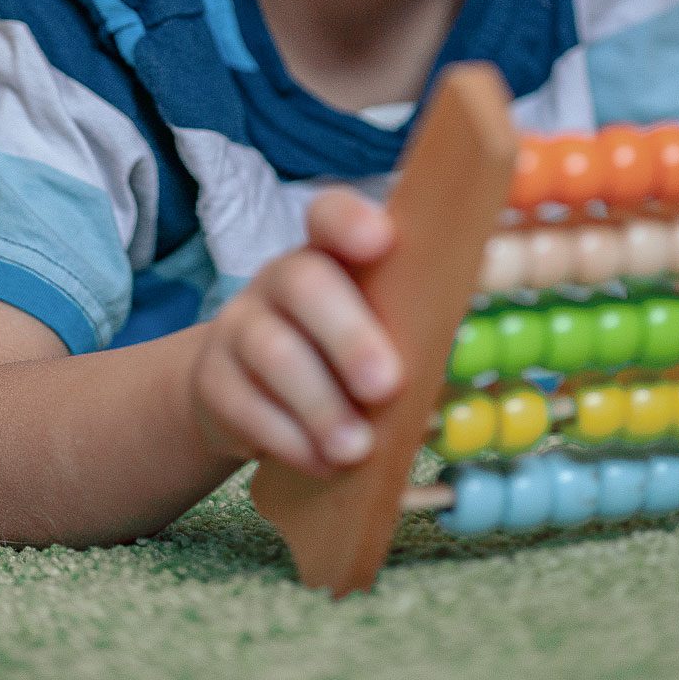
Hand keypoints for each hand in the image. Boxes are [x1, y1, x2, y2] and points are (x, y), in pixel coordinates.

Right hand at [188, 188, 400, 477]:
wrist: (242, 396)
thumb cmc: (336, 359)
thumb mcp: (375, 335)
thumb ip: (412, 336)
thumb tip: (466, 360)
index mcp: (329, 256)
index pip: (330, 216)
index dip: (350, 220)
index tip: (381, 240)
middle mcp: (279, 279)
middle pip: (304, 282)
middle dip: (349, 335)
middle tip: (386, 385)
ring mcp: (239, 325)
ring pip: (273, 351)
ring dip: (321, 404)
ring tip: (356, 448)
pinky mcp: (212, 380)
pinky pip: (245, 405)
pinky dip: (291, 439)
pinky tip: (324, 464)